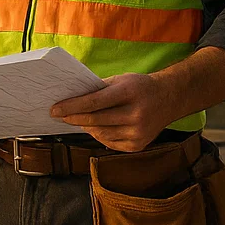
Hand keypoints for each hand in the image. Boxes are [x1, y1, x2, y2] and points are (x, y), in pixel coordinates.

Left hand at [49, 72, 176, 152]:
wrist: (170, 98)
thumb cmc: (139, 87)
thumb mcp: (121, 80)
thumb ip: (98, 90)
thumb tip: (71, 100)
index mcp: (129, 93)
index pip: (93, 102)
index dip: (71, 107)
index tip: (55, 109)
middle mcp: (136, 114)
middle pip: (95, 120)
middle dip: (73, 118)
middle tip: (59, 116)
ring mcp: (139, 132)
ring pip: (100, 134)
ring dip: (86, 127)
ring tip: (78, 120)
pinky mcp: (139, 145)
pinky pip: (110, 143)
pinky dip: (99, 135)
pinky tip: (96, 128)